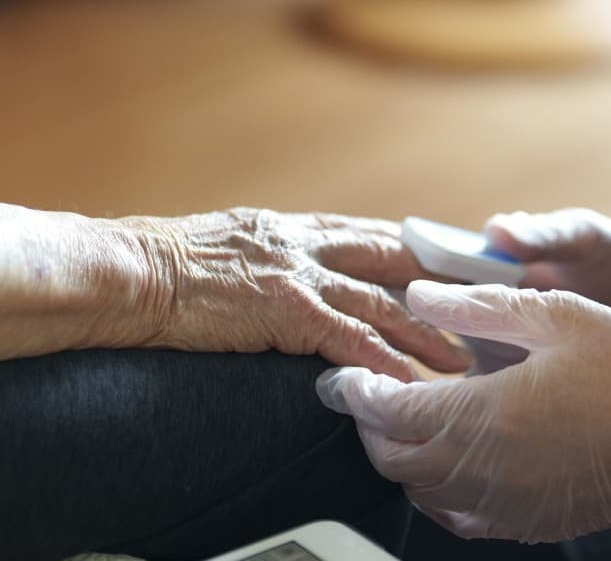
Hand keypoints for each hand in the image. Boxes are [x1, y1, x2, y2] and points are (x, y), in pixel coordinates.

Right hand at [129, 210, 474, 382]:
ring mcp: (296, 274)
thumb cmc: (159, 266)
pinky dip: (383, 362)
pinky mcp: (286, 310)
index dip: (412, 248)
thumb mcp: (222, 246)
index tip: (447, 261)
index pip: (367, 233)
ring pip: (381, 302)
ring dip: (425, 331)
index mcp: (286, 227)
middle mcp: (300, 242)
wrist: (128, 274)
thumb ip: (260, 256)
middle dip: (439, 280)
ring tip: (462, 357)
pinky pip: (349, 340)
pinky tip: (408, 383)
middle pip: (391, 258)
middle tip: (481, 299)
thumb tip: (272, 274)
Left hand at [317, 283, 610, 557]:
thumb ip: (475, 307)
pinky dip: (437, 489)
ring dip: (402, 458)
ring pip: (424, 494)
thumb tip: (415, 296)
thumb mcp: (553, 314)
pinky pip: (461, 517)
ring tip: (406, 416)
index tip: (344, 372)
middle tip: (367, 391)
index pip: (392, 413)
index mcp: (492, 415)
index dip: (359, 392)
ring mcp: (514, 507)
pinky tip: (449, 456)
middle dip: (371, 426)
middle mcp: (494, 473)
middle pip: (397, 461)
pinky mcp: (534, 523)